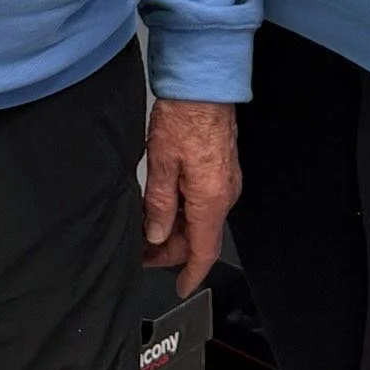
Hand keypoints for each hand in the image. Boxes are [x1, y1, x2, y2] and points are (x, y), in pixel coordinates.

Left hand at [142, 99, 238, 295]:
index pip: (204, 251)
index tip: (180, 288)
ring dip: (176, 227)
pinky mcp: (222, 165)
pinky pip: (204, 199)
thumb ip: (159, 204)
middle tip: (143, 249)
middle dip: (172, 248)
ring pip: (201, 218)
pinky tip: (163, 202)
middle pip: (200, 236)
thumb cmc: (185, 114)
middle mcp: (224, 193)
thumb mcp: (161, 162)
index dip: (190, 274)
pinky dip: (184, 209)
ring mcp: (226, 179)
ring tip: (147, 225)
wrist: (203, 81)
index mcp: (211, 199)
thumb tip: (157, 233)